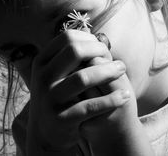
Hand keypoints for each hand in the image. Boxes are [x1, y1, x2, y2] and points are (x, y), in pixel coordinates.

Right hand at [25, 30, 128, 153]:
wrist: (46, 132)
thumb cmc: (59, 95)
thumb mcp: (57, 73)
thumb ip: (71, 56)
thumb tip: (94, 34)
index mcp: (42, 62)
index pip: (67, 38)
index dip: (89, 39)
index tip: (103, 48)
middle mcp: (42, 78)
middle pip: (75, 51)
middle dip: (100, 51)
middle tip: (115, 59)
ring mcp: (50, 98)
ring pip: (83, 78)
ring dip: (108, 72)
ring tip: (122, 70)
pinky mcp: (61, 119)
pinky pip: (90, 106)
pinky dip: (111, 99)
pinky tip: (125, 95)